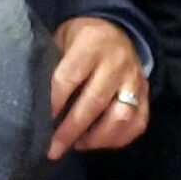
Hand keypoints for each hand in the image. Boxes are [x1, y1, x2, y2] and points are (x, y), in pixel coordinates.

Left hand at [48, 18, 149, 159]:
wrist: (117, 30)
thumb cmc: (80, 40)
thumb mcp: (61, 40)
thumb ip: (51, 66)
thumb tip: (33, 102)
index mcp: (91, 44)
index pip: (70, 77)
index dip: (54, 103)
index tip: (39, 123)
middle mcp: (117, 61)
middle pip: (94, 102)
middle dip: (71, 130)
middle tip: (52, 150)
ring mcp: (135, 79)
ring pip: (121, 116)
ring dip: (97, 138)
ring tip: (77, 144)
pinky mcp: (147, 94)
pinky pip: (137, 123)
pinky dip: (117, 139)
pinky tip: (97, 142)